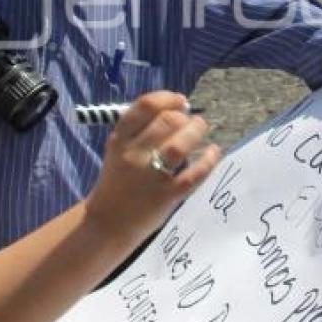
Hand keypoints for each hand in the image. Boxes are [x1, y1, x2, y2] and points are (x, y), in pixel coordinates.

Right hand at [86, 92, 220, 243]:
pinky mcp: (166, 196)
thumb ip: (140, 131)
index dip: (168, 98)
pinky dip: (208, 160)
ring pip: (180, 145)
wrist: (107, 223)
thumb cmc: (118, 182)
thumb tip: (179, 110)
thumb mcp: (118, 150)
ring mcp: (150, 176)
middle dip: (186, 117)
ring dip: (196, 132)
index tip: (181, 101)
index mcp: (119, 139)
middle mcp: (133, 154)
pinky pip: (193, 174)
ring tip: (202, 130)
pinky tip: (214, 152)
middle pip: (167, 121)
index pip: (145, 106)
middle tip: (193, 122)